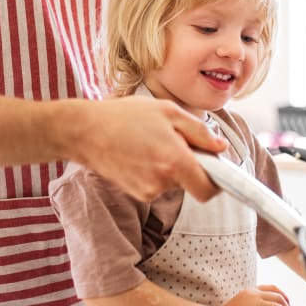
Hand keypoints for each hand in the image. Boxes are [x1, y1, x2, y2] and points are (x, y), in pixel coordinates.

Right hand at [68, 94, 226, 201]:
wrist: (85, 131)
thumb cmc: (125, 116)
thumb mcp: (168, 111)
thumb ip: (199, 131)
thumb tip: (220, 148)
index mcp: (175, 160)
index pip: (207, 189)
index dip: (217, 182)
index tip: (216, 169)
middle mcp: (162, 181)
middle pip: (191, 182)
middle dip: (189, 165)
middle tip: (174, 140)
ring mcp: (147, 191)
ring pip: (174, 183)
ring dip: (170, 166)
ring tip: (151, 143)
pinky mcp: (136, 193)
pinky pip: (158, 184)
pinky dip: (156, 171)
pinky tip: (140, 153)